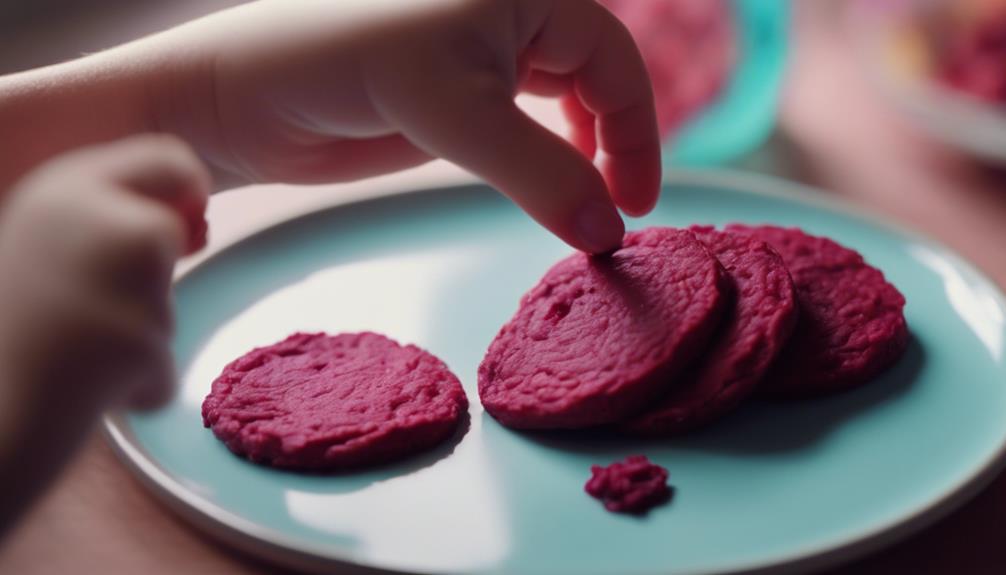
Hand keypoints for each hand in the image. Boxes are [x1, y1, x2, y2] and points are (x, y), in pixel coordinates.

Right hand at [0, 135, 209, 533]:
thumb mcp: (43, 243)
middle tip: (89, 311)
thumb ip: (104, 220)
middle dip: (144, 278)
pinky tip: (81, 390)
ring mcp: (122, 280)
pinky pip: (161, 367)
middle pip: (167, 233)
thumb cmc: (10, 331)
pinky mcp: (140, 343)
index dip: (187, 191)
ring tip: (67, 351)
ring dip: (133, 339)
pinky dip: (136, 386)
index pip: (167, 157)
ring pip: (164, 308)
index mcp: (63, 187)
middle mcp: (98, 220)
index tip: (183, 226)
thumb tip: (193, 226)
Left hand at [159, 0, 661, 252]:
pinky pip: (526, 126)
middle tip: (617, 216)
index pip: (614, 60)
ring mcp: (484, 54)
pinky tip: (547, 188)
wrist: (242, 95)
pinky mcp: (458, 97)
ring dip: (583, 156)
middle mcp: (509, 14)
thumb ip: (540, 173)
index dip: (636, 133)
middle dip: (614, 145)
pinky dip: (545, 161)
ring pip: (567, 104)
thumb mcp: (450, 113)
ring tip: (586, 208)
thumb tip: (609, 232)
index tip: (636, 208)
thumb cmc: (335, 66)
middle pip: (599, 80)